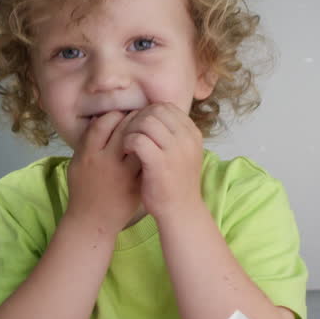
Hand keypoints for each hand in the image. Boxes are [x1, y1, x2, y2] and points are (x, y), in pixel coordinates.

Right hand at [66, 111, 141, 233]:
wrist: (92, 221)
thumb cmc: (83, 190)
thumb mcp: (76, 163)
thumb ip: (86, 142)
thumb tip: (99, 118)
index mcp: (88, 154)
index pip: (104, 123)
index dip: (114, 114)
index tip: (120, 114)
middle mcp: (106, 162)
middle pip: (124, 129)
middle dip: (133, 118)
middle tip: (138, 116)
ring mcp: (124, 174)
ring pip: (140, 143)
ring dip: (145, 133)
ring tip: (146, 129)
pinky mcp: (137, 184)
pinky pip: (147, 160)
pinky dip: (151, 150)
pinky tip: (151, 146)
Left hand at [122, 103, 204, 220]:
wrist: (180, 211)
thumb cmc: (175, 182)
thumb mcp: (182, 153)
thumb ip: (172, 134)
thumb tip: (151, 114)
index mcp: (193, 134)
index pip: (167, 107)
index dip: (148, 112)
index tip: (140, 126)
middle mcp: (187, 138)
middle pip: (155, 110)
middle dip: (138, 119)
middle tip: (130, 134)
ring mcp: (175, 150)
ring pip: (146, 121)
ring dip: (131, 129)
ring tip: (127, 143)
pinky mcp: (160, 163)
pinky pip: (138, 139)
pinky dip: (128, 142)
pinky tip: (126, 152)